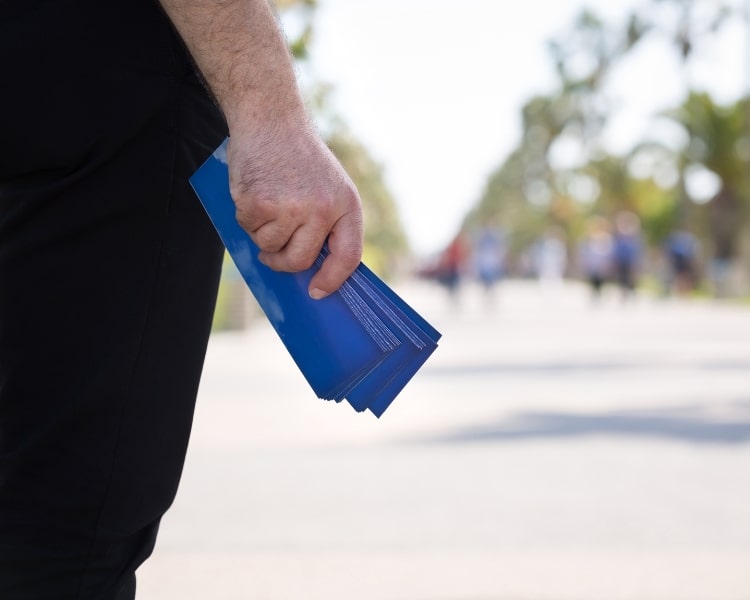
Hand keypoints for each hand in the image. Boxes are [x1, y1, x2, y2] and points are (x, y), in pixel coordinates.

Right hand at [226, 119, 363, 298]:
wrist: (271, 119)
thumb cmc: (298, 157)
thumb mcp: (329, 185)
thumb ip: (327, 223)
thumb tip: (313, 267)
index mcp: (346, 205)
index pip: (347, 256)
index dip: (332, 279)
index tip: (318, 292)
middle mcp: (322, 209)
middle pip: (300, 261)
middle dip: (283, 262)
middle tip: (273, 253)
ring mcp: (291, 208)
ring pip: (270, 247)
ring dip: (262, 233)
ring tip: (267, 202)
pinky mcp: (260, 204)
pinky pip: (248, 229)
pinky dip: (245, 216)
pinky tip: (254, 191)